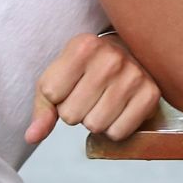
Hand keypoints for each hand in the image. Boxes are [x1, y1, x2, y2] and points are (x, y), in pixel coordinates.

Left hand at [26, 32, 160, 144]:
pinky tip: (119, 109)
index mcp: (84, 46)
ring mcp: (134, 76)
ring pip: (95, 126)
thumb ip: (43, 107)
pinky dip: (115, 128)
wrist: (129, 52)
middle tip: (90, 94)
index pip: (52, 95)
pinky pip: (119, 133)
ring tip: (104, 100)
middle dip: (77, 111)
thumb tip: (31, 137)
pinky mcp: (151, 94)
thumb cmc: (88, 67)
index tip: (72, 83)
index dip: (58, 97)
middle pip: (73, 116)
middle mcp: (111, 58)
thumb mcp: (59, 76)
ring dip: (95, 120)